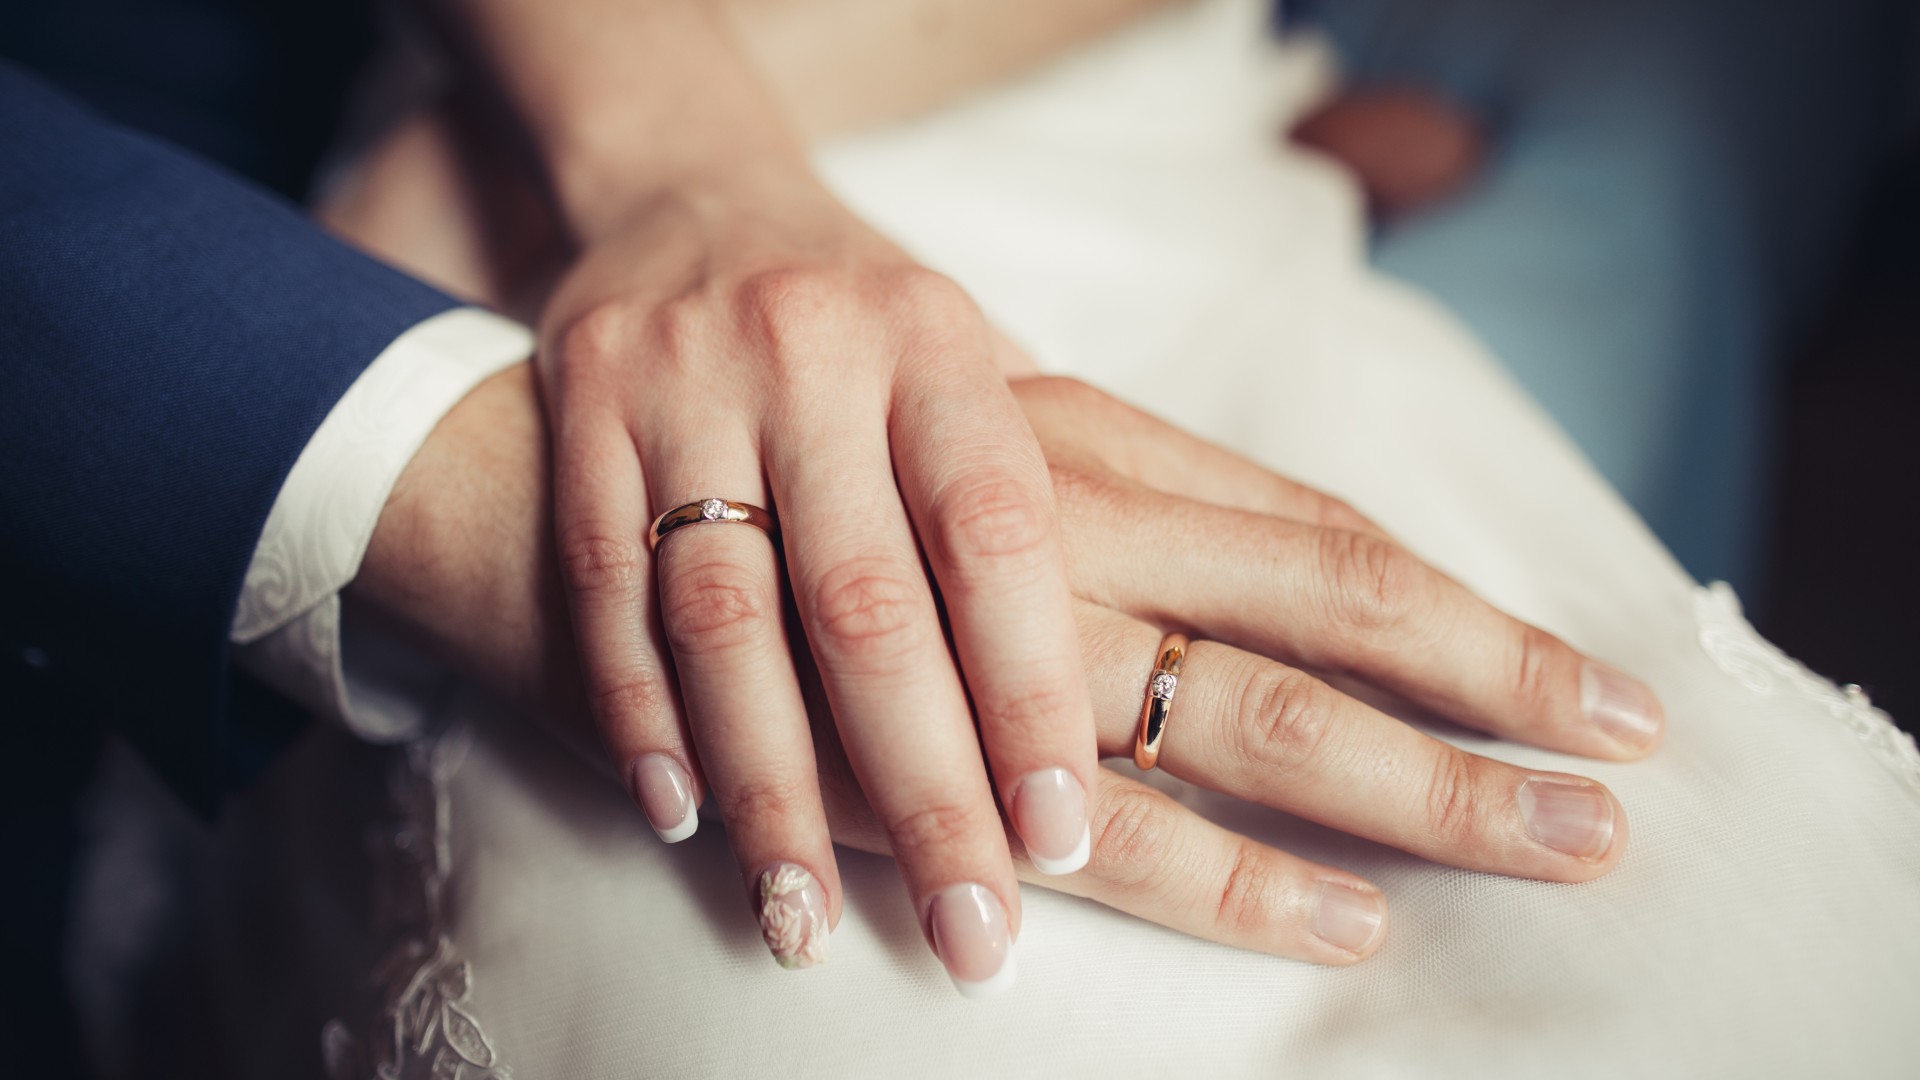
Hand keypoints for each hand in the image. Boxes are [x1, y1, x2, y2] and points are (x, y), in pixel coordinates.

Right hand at [539, 165, 1098, 977]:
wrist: (688, 195)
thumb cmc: (869, 320)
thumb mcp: (979, 353)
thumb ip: (1074, 472)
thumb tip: (1223, 628)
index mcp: (937, 341)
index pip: (995, 533)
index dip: (1029, 689)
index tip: (1059, 833)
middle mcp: (813, 353)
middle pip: (867, 604)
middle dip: (922, 787)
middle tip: (974, 936)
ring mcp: (682, 381)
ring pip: (723, 619)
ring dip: (769, 787)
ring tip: (807, 921)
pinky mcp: (582, 414)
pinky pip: (606, 591)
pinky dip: (644, 713)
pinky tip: (681, 816)